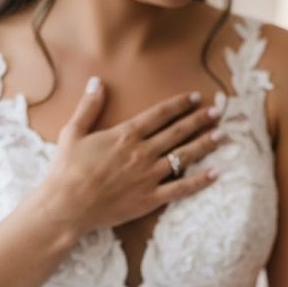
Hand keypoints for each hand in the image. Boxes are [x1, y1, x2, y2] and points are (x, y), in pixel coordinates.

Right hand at [39, 78, 223, 235]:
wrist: (68, 205)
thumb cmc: (66, 169)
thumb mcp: (72, 132)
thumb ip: (89, 107)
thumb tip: (97, 82)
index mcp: (125, 135)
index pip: (159, 114)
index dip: (179, 105)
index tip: (195, 98)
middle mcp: (142, 152)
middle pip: (177, 132)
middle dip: (199, 121)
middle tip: (217, 113)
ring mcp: (149, 176)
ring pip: (183, 156)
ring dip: (204, 145)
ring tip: (221, 136)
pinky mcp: (151, 198)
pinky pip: (181, 188)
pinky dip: (199, 181)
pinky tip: (215, 173)